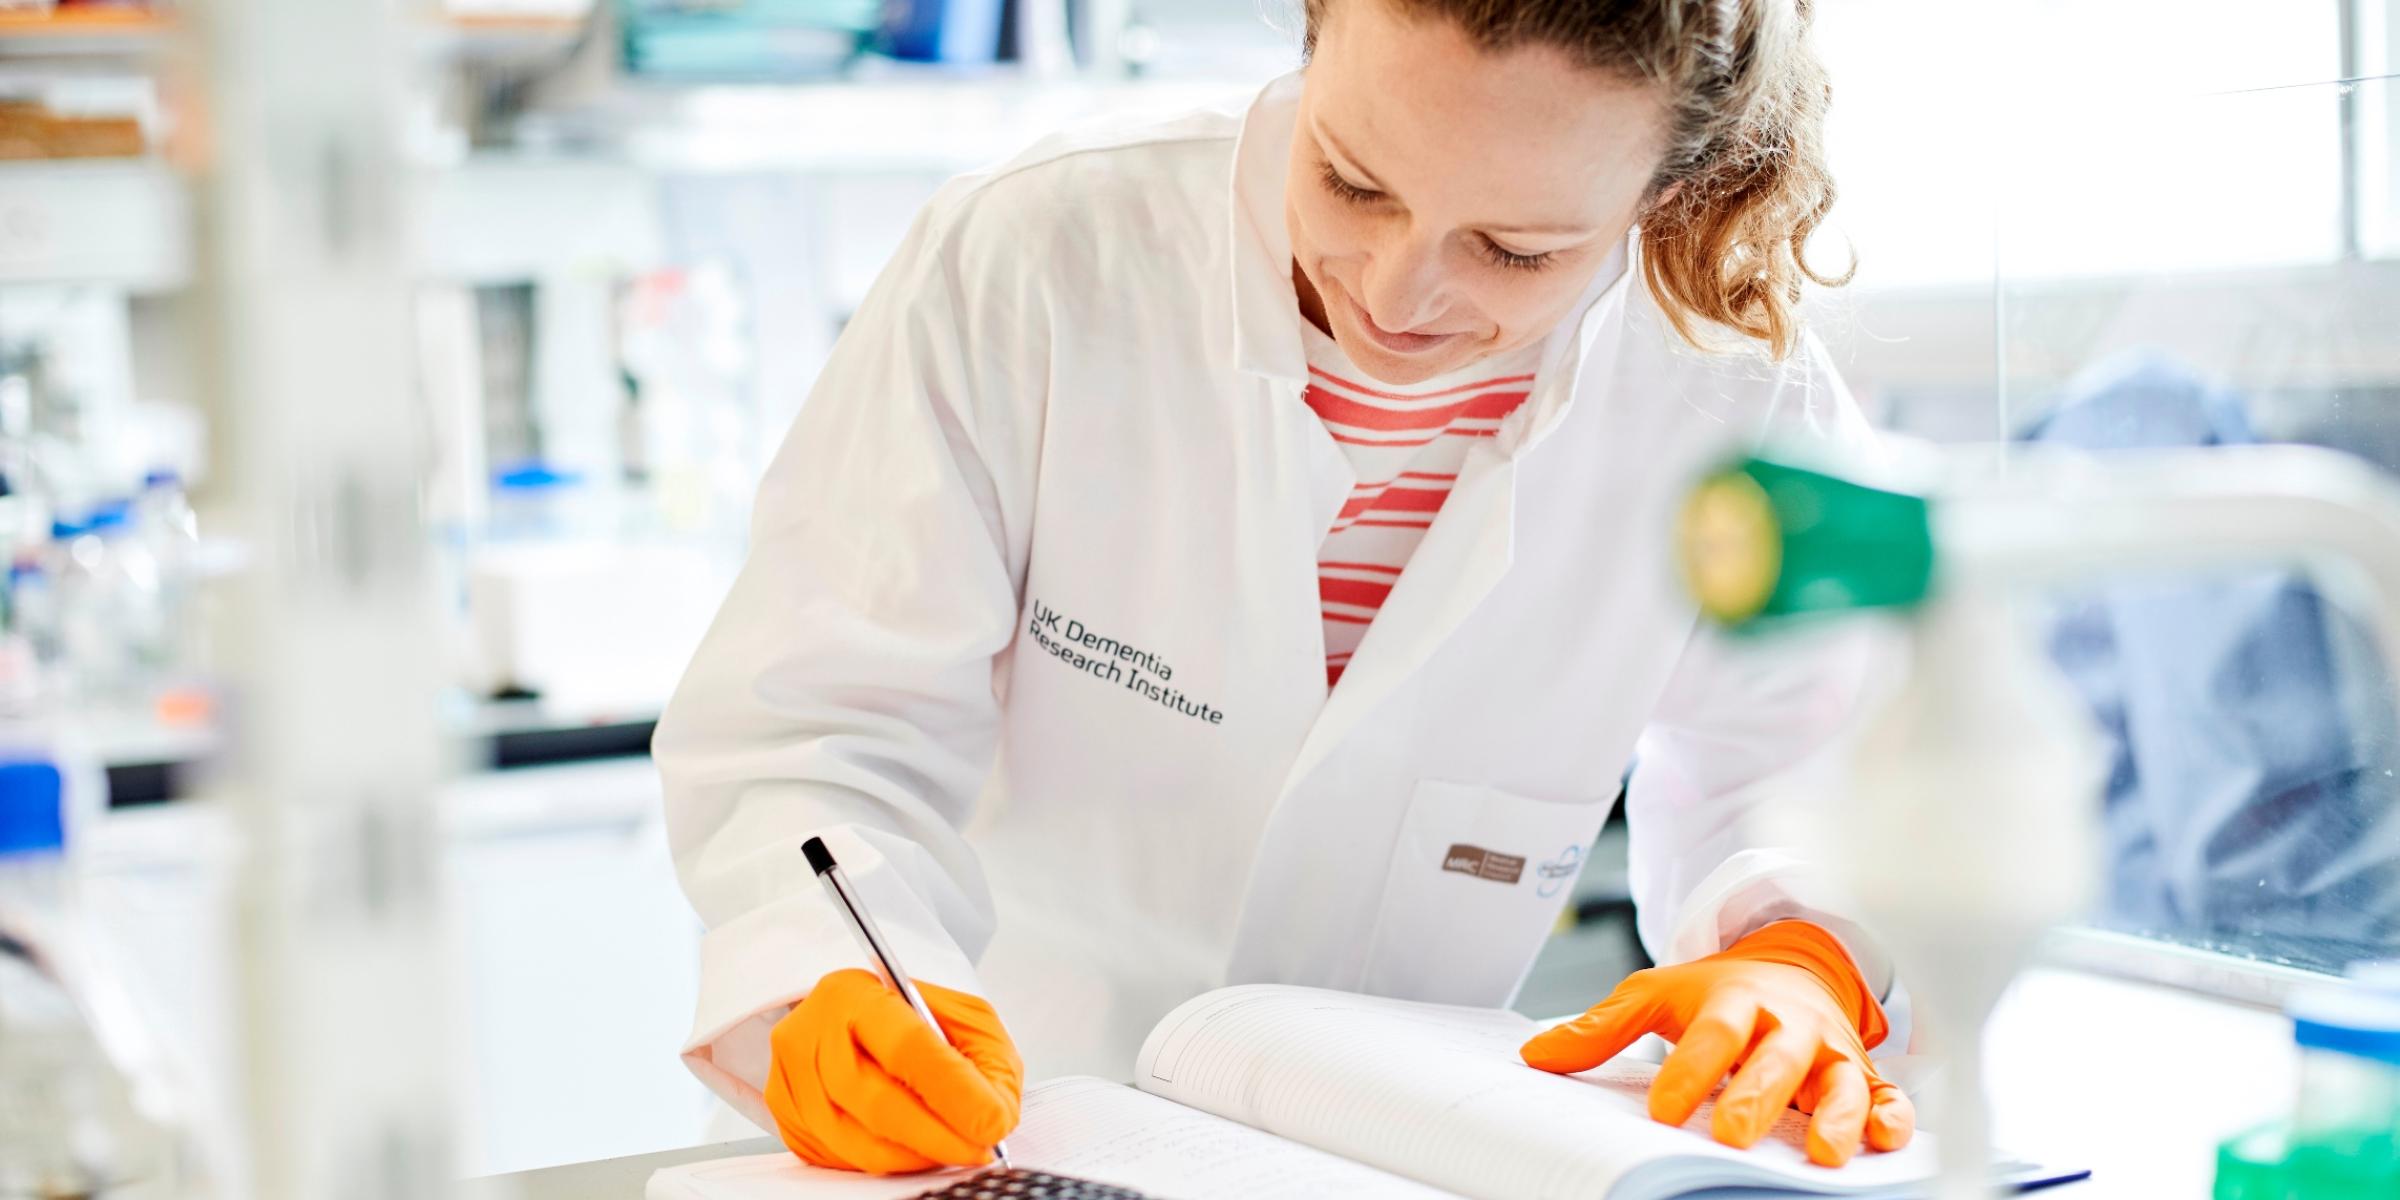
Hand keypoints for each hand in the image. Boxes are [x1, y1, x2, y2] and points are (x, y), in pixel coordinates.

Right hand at [765, 968, 1023, 1173]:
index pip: (908, 1047)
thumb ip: (984, 1062)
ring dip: (915, 1156)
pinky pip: (840, 1157)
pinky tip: (913, 1148)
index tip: (993, 1122)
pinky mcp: (786, 1115)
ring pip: (857, 1140)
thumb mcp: (960, 1018)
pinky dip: (886, 1162)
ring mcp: (792, 1078)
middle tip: (978, 1148)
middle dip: (938, 1136)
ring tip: (951, 1148)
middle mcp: (812, 1033)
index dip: (954, 1092)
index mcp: (855, 994)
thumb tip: (994, 1118)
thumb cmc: (912, 1017)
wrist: (855, 1018)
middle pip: (877, 1102)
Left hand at [1519, 920, 1914, 1166]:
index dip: (1689, 1071)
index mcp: (1735, 1002)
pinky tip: (1886, 1141)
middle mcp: (1788, 1026)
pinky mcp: (1862, 1076)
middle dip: (1756, 1096)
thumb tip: (1536, 1057)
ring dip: (1836, 1115)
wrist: (1789, 967)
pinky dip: (1894, 1117)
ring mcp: (1829, 1053)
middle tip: (1731, 1134)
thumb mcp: (1657, 995)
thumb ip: (1602, 1028)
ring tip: (1820, 1151)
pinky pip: (1889, 1096)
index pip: (1712, 1034)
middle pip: (1775, 1060)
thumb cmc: (1718, 992)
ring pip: (1841, 1082)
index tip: (1664, 1109)